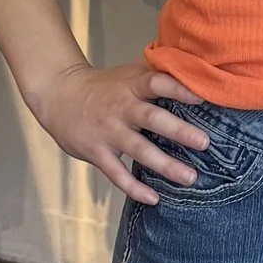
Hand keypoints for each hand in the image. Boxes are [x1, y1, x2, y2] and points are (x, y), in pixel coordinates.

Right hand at [24, 59, 212, 204]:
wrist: (58, 95)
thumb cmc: (104, 86)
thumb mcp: (127, 73)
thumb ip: (157, 70)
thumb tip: (195, 64)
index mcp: (132, 86)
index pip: (156, 83)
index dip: (178, 89)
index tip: (201, 98)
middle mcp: (121, 108)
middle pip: (152, 118)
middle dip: (179, 131)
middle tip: (204, 143)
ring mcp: (108, 131)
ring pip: (139, 150)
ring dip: (165, 165)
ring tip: (189, 177)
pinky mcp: (96, 152)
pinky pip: (116, 173)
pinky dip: (134, 188)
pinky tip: (154, 198)